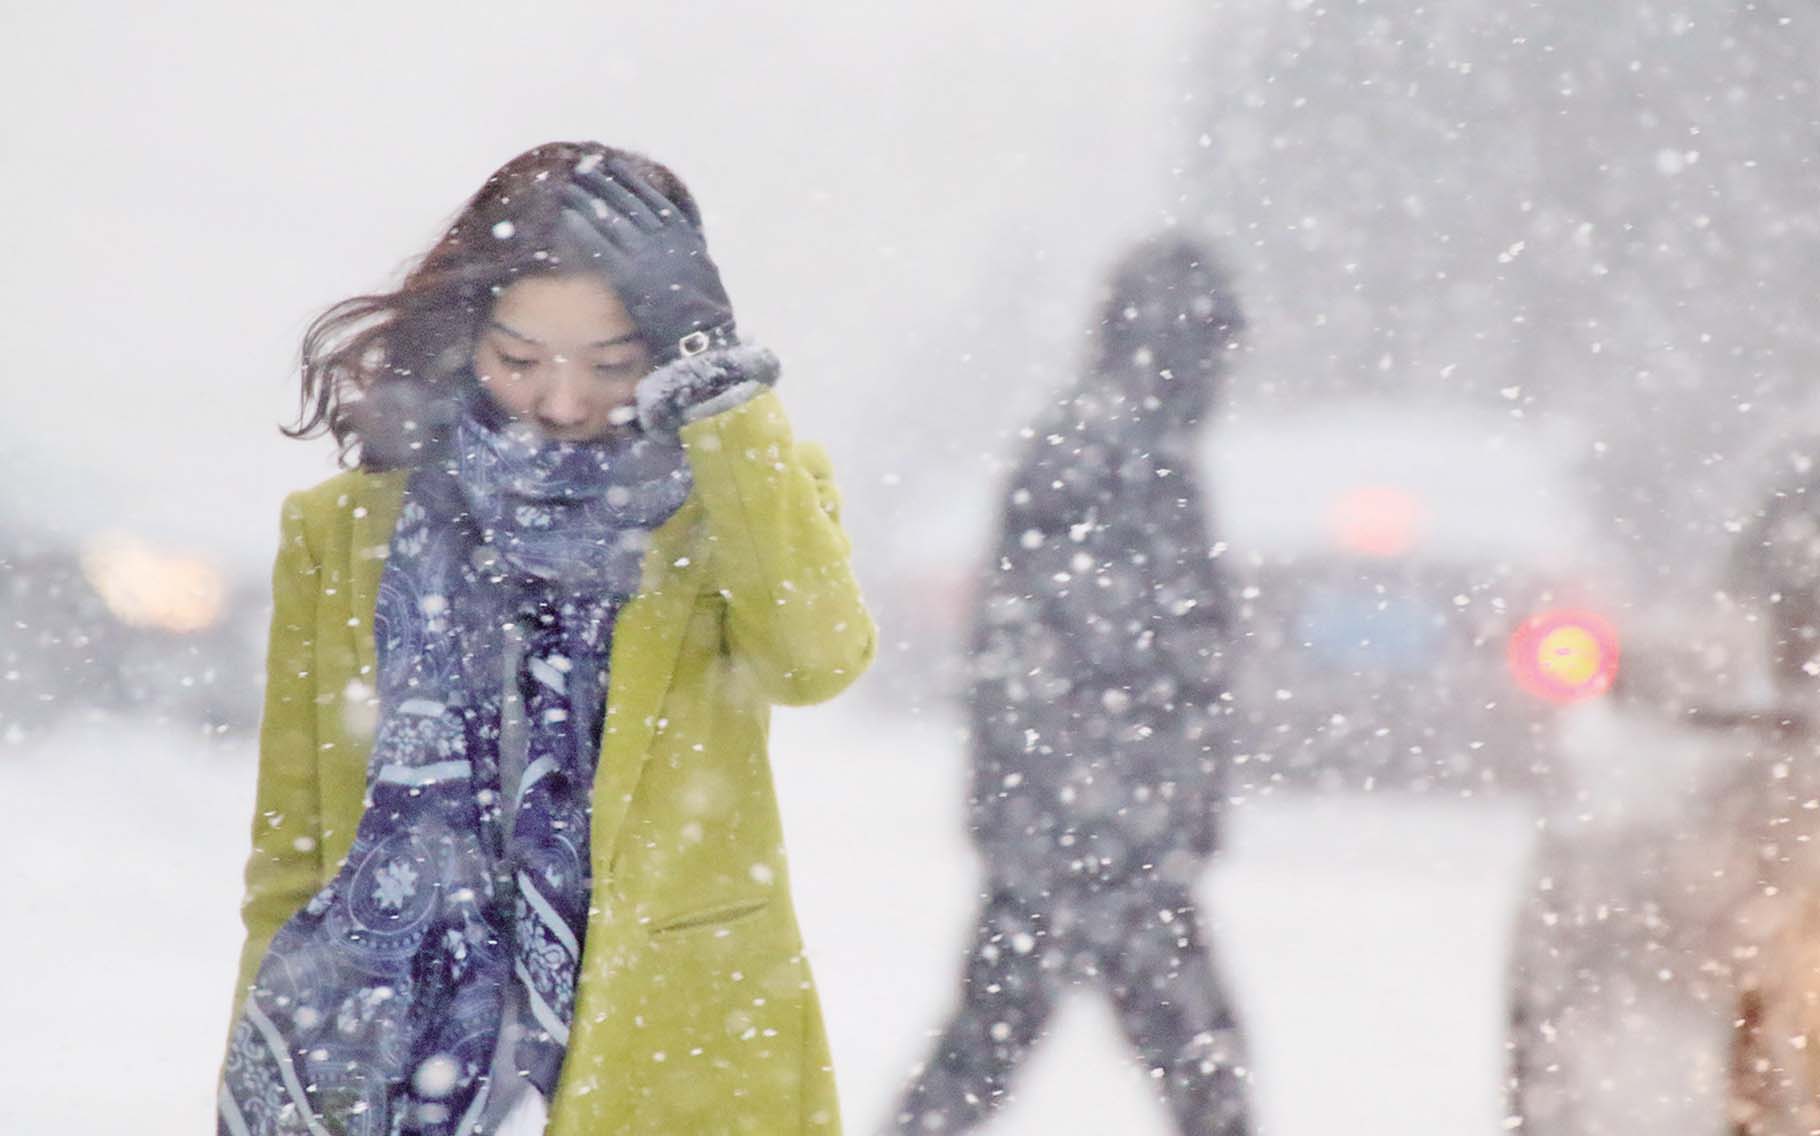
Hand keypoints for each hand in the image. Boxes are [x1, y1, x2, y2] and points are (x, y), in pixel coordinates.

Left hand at [558, 157, 736, 362]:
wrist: (704, 336)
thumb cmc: (709, 310)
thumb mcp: (707, 266)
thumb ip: (693, 246)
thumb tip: (691, 237)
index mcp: (683, 233)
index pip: (651, 197)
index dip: (629, 179)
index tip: (613, 165)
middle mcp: (663, 237)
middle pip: (626, 202)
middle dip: (602, 183)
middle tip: (582, 168)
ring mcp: (646, 256)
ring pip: (610, 219)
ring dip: (586, 201)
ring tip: (568, 187)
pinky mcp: (629, 277)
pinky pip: (599, 247)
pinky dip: (582, 230)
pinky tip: (565, 218)